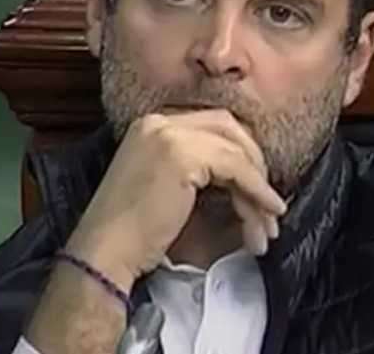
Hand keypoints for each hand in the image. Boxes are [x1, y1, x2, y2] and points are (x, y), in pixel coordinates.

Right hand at [64, 110, 287, 289]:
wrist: (105, 253)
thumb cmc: (134, 232)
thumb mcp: (168, 185)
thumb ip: (199, 168)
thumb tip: (246, 174)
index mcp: (152, 125)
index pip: (213, 124)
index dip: (241, 151)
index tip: (258, 181)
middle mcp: (159, 122)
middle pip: (229, 128)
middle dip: (255, 162)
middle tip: (268, 200)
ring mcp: (169, 134)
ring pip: (236, 151)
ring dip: (259, 187)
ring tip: (268, 223)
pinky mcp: (182, 155)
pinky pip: (237, 167)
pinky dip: (257, 190)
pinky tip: (268, 212)